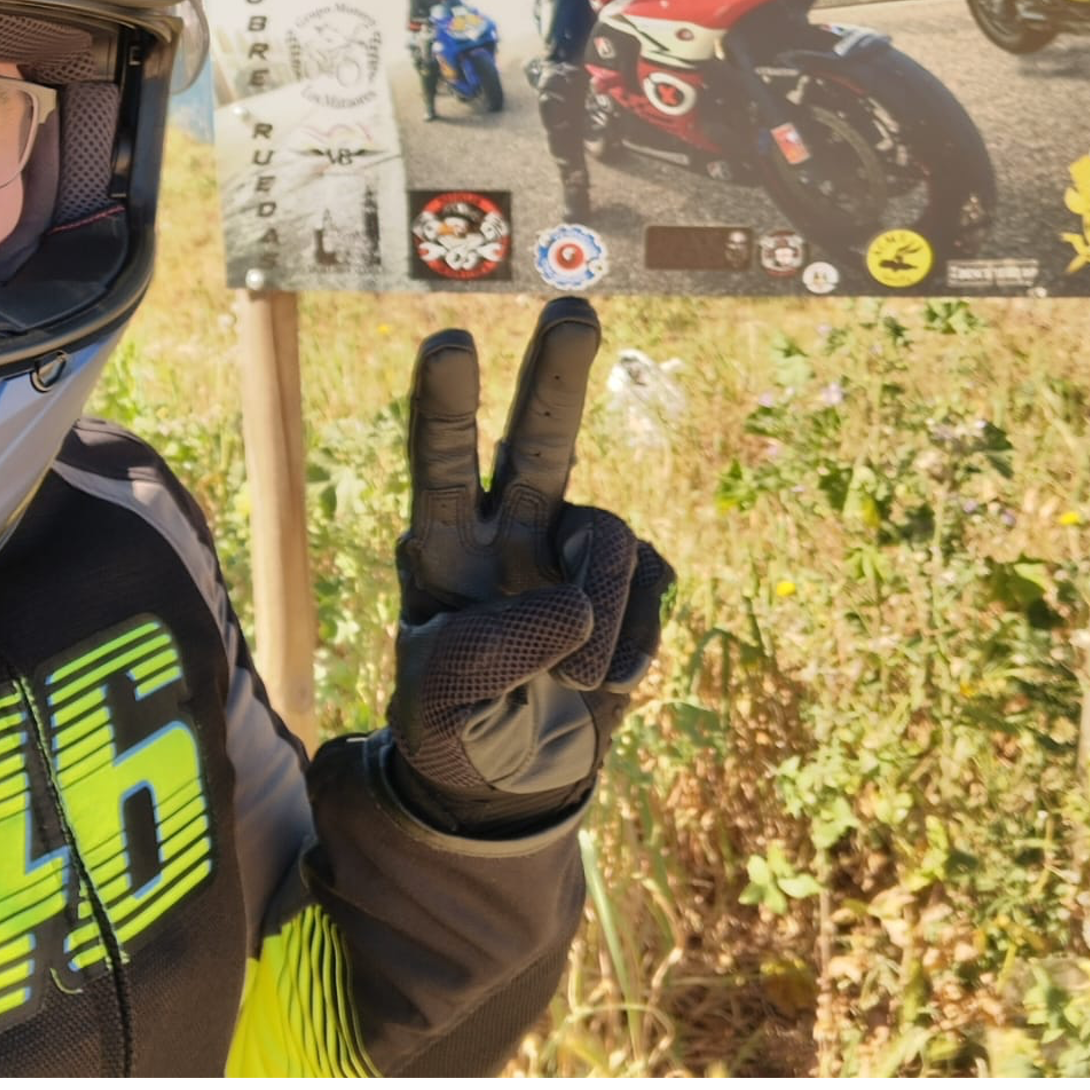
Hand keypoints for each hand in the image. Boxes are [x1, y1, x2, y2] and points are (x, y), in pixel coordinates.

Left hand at [386, 298, 671, 834]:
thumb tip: (567, 604)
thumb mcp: (436, 711)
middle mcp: (510, 528)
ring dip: (602, 611)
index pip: (439, 466)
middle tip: (573, 311)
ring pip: (609, 536)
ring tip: (575, 681)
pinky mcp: (631, 582)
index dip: (445, 406)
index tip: (449, 344)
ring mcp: (574, 551)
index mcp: (441, 546)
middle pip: (539, 438)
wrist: (515, 779)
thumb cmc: (455, 731)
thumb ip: (482, 657)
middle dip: (556, 376)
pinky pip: (654, 588)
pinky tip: (604, 681)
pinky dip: (634, 644)